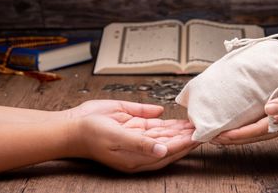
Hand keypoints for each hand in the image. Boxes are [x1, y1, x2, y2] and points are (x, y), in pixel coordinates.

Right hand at [67, 100, 198, 172]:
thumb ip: (140, 144)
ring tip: (196, 124)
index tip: (199, 138)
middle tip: (205, 129)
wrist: (72, 126)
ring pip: (164, 134)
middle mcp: (140, 149)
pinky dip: (168, 122)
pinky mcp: (133, 126)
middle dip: (186, 137)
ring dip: (180, 130)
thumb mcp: (116, 138)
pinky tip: (179, 120)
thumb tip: (162, 150)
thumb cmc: (91, 134)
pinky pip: (155, 125)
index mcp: (137, 158)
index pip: (167, 152)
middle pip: (169, 144)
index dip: (183, 145)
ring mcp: (137, 138)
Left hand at [211, 79, 277, 144]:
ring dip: (235, 128)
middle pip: (249, 133)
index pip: (253, 132)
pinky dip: (246, 115)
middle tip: (210, 135)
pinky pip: (259, 114)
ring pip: (252, 126)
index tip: (217, 136)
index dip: (235, 135)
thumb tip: (269, 108)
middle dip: (229, 136)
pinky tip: (238, 110)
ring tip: (218, 126)